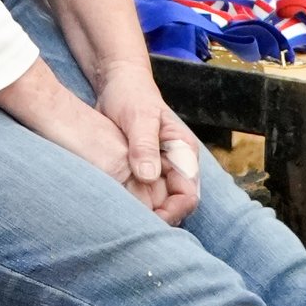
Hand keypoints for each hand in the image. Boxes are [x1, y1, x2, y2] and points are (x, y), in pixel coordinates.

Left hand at [94, 60, 200, 221]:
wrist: (117, 81)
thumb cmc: (131, 94)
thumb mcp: (137, 117)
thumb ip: (144, 145)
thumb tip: (149, 177)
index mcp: (184, 153)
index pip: (188, 195)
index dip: (173, 211)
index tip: (150, 218)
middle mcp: (176, 165)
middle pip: (175, 204)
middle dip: (159, 217)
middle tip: (132, 224)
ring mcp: (159, 168)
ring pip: (159, 202)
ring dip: (145, 211)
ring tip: (124, 218)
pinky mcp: (142, 169)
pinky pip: (142, 193)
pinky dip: (134, 201)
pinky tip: (118, 205)